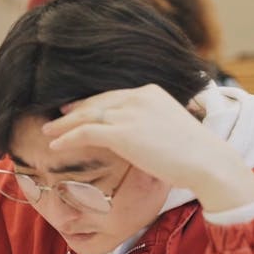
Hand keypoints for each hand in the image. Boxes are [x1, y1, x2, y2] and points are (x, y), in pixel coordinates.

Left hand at [42, 84, 253, 211]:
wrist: (205, 160)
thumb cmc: (193, 152)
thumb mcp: (169, 127)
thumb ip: (149, 125)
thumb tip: (136, 138)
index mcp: (150, 92)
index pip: (113, 95)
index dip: (91, 102)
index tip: (75, 107)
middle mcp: (137, 97)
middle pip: (96, 102)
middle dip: (73, 110)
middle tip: (56, 115)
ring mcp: (128, 113)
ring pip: (86, 116)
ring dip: (64, 125)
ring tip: (48, 131)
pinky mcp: (121, 133)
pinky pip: (85, 133)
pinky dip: (67, 138)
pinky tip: (55, 146)